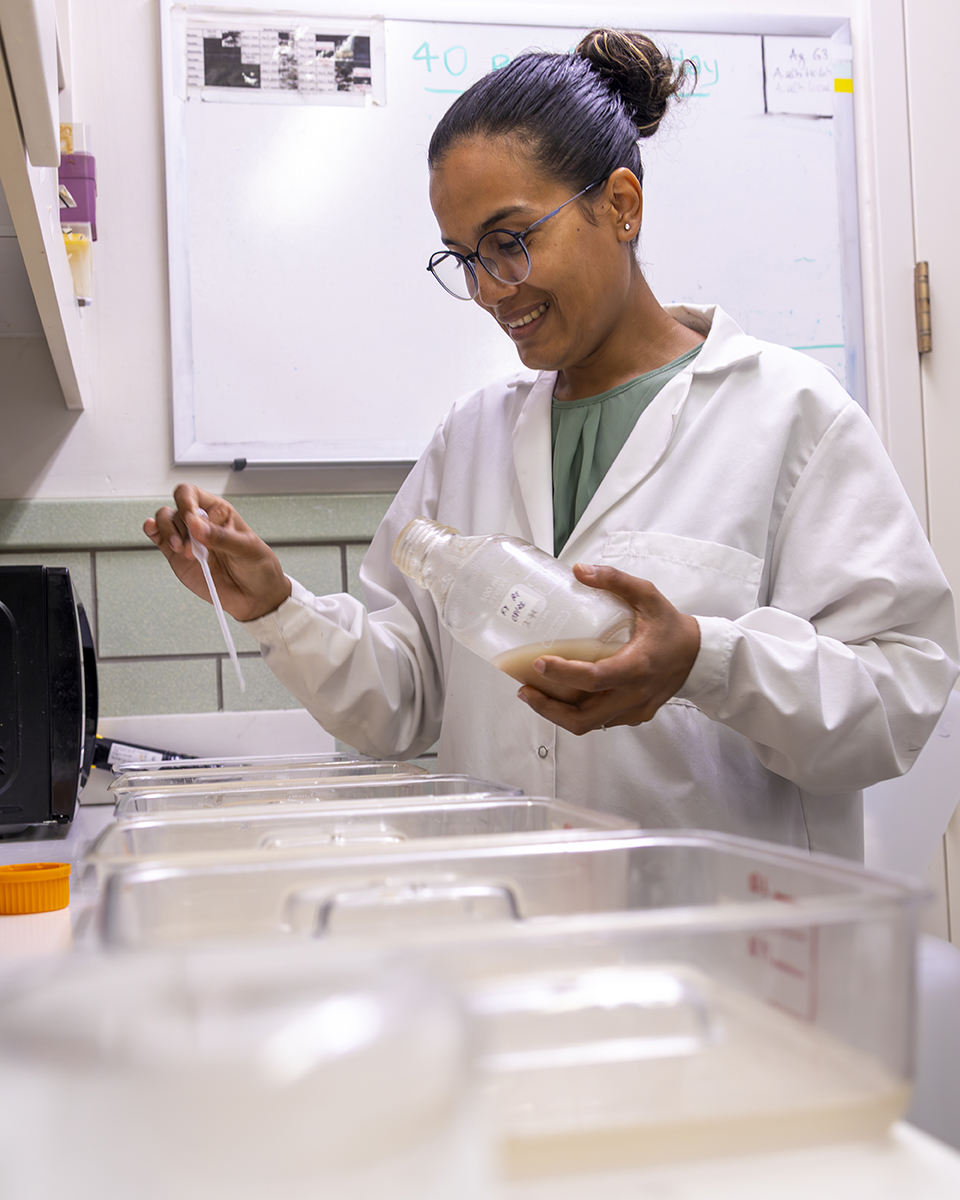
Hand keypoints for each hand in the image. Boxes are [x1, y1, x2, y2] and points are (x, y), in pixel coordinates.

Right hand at [143, 485, 291, 621]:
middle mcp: (200, 523)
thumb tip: (197, 526)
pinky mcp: (178, 557)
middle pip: (175, 509)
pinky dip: (152, 531)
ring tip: (183, 550)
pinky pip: (159, 538)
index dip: (187, 504)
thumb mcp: (247, 549)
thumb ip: (221, 537)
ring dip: (168, 533)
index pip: (192, 495)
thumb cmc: (258, 568)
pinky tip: (153, 531)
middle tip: (192, 546)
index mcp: (219, 512)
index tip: (193, 522)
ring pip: (164, 521)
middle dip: (180, 526)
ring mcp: (188, 539)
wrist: (256, 598)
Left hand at [518, 564, 700, 734]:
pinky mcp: (635, 716)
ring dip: (558, 714)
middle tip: (525, 689)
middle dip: (549, 708)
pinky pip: (601, 722)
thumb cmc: (671, 626)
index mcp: (637, 666)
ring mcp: (634, 710)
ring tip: (535, 695)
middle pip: (585, 718)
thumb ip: (614, 580)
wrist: (700, 656)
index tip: (539, 662)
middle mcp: (634, 694)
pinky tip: (561, 698)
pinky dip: (577, 714)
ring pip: (589, 725)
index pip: (595, 678)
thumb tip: (578, 571)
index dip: (563, 674)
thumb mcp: (647, 595)